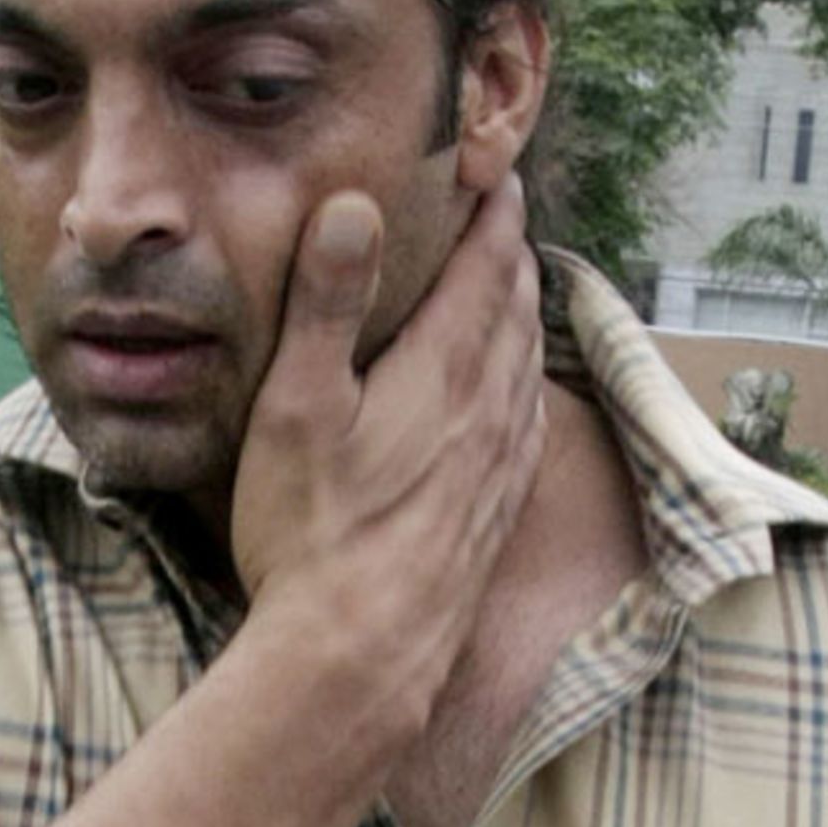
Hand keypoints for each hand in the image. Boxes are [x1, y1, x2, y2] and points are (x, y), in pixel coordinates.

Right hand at [232, 174, 543, 736]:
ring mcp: (499, 465)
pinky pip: (529, 422)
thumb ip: (328, 303)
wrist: (359, 656)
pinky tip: (519, 392)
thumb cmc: (312, 532)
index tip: (497, 170)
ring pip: (528, 364)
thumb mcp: (299, 406)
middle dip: (512, 253)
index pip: (486, 268)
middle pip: (515, 309)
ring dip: (524, 313)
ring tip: (515, 285)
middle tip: (506, 213)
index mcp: (442, 372)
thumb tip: (356, 205)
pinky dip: (527, 380)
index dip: (495, 214)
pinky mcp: (496, 511)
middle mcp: (488, 411)